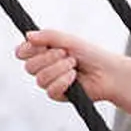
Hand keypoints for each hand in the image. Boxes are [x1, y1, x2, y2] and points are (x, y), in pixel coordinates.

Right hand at [15, 29, 130, 130]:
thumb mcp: (68, 40)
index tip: (38, 46)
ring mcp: (50, 82)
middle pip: (28, 67)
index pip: (21, 53)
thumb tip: (27, 35)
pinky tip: (74, 77)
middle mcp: (44, 67)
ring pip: (39, 79)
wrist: (108, 73)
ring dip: (58, 69)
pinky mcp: (58, 95)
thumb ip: (48, 36)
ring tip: (74, 65)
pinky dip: (63, 81)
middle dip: (47, 58)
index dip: (26, 50)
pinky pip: (50, 91)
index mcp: (43, 52)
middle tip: (66, 54)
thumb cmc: (90, 54)